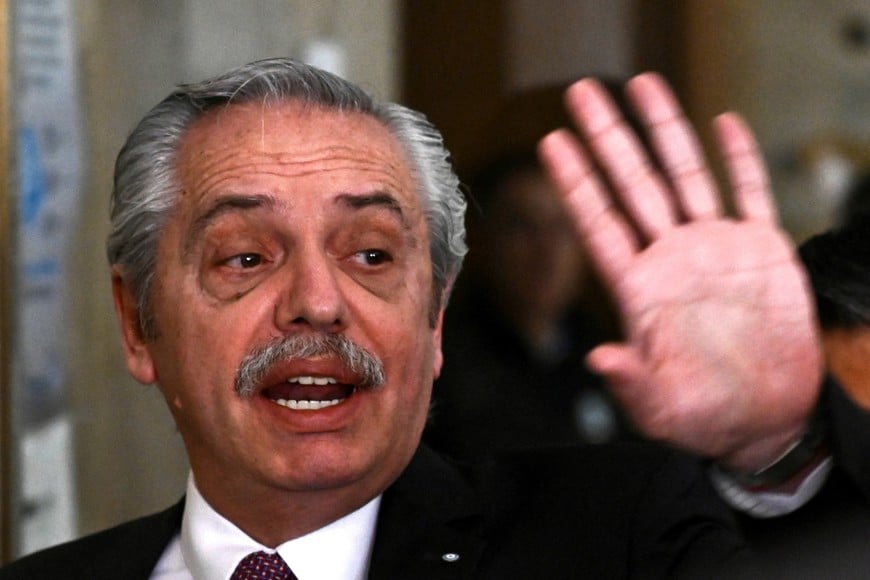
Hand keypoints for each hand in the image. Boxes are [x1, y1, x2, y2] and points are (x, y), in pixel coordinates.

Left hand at [537, 73, 822, 470]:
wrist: (767, 416)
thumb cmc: (706, 417)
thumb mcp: (661, 407)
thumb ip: (630, 381)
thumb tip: (598, 358)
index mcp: (640, 291)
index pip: (598, 225)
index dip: (575, 183)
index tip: (552, 143)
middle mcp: (671, 260)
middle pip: (633, 185)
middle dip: (607, 138)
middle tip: (581, 92)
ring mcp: (715, 250)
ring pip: (685, 176)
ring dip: (664, 130)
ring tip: (642, 84)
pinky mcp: (760, 251)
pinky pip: (750, 194)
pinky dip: (739, 159)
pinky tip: (723, 122)